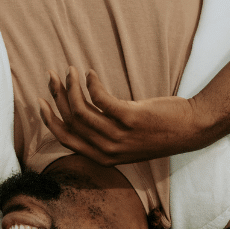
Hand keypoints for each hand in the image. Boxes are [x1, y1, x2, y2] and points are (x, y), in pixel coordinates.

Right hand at [39, 68, 206, 164]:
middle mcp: (108, 150)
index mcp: (102, 157)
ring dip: (72, 87)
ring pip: (82, 110)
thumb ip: (104, 133)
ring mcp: (119, 135)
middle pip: (70, 122)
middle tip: (52, 76)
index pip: (65, 139)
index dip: (49, 119)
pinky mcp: (131, 118)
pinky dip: (92, 84)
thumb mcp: (126, 141)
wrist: (189, 130)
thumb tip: (83, 113)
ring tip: (71, 70)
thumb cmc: (157, 133)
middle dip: (56, 97)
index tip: (40, 101)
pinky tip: (91, 74)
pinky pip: (101, 98)